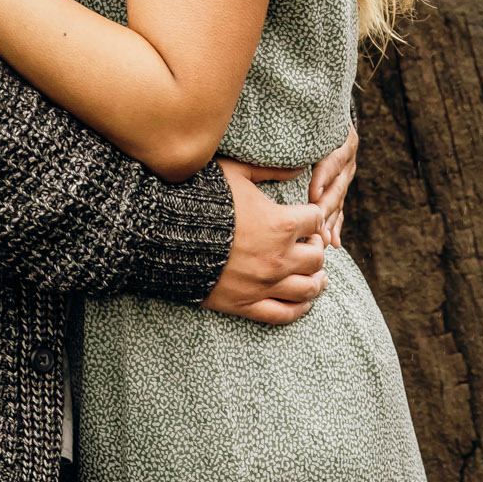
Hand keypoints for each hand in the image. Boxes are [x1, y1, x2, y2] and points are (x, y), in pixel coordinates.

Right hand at [205, 161, 326, 324]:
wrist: (164, 235)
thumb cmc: (200, 199)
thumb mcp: (235, 173)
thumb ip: (270, 170)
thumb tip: (298, 167)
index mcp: (279, 224)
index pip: (316, 220)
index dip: (314, 217)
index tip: (308, 218)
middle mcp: (278, 257)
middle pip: (317, 258)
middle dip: (316, 249)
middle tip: (308, 245)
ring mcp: (263, 284)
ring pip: (308, 289)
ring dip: (317, 281)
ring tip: (318, 277)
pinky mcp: (246, 304)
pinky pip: (284, 314)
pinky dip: (299, 309)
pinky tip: (303, 302)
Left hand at [308, 121, 357, 247]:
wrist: (325, 115)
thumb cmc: (305, 118)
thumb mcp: (304, 121)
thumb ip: (297, 130)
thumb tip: (276, 134)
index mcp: (343, 140)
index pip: (334, 161)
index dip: (324, 177)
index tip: (313, 193)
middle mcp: (347, 160)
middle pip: (337, 186)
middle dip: (326, 207)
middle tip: (315, 224)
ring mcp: (345, 177)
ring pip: (338, 202)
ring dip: (330, 221)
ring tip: (321, 239)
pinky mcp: (340, 190)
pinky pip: (340, 210)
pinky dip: (335, 226)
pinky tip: (332, 242)